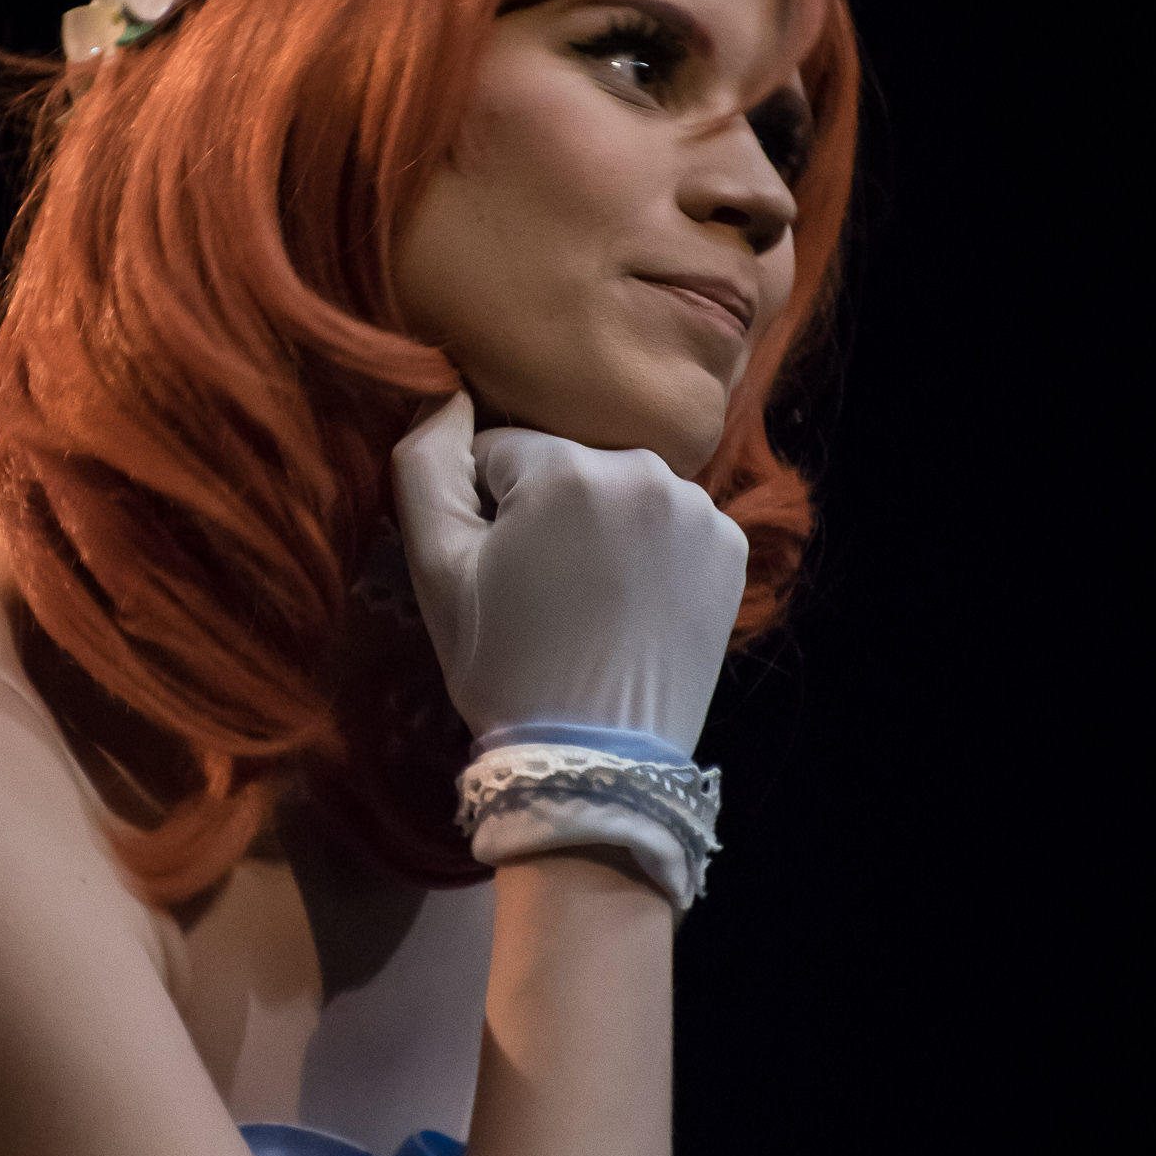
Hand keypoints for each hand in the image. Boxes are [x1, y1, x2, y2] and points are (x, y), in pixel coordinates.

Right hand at [391, 391, 747, 752]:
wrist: (594, 759)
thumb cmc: (504, 666)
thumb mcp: (436, 570)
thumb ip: (424, 466)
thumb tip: (447, 396)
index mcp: (568, 468)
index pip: (499, 452)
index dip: (483, 511)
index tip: (494, 574)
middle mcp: (646, 470)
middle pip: (566, 467)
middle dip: (546, 512)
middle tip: (542, 594)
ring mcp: (699, 509)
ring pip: (620, 492)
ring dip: (600, 527)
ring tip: (589, 602)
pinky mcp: (731, 548)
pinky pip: (669, 522)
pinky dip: (649, 550)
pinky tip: (633, 605)